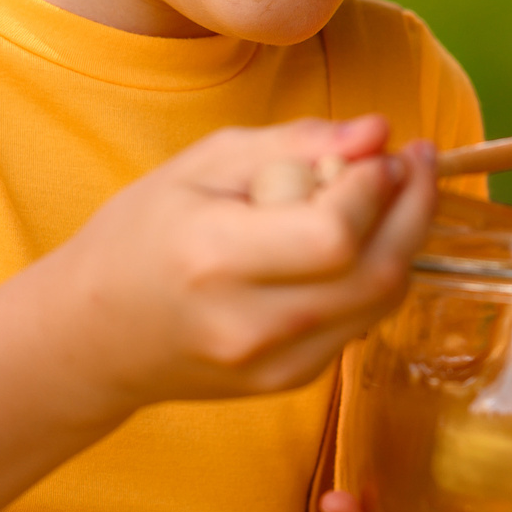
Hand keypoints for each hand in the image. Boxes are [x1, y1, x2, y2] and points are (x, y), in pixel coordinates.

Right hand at [31, 116, 434, 414]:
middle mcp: (248, 323)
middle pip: (375, 274)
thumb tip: (378, 130)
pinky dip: (375, 275)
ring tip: (397, 191)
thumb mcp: (205, 163)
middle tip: (418, 161)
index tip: (386, 149)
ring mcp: (271, 363)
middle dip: (414, 209)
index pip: (334, 233)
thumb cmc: (142, 234)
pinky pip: (359, 323)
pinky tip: (363, 238)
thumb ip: (296, 143)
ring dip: (406, 240)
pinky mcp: (288, 381)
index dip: (376, 187)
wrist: (94, 334)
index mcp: (214, 258)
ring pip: (380, 302)